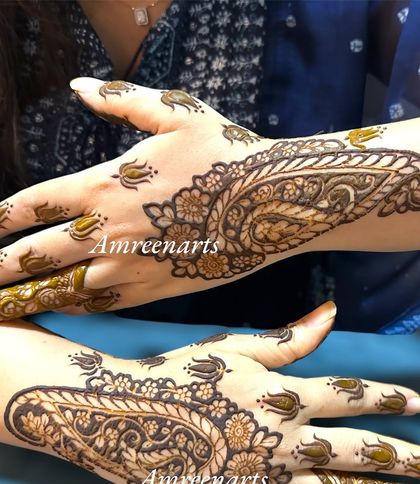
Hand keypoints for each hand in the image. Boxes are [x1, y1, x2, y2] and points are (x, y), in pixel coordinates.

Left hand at [0, 78, 419, 319]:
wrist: (270, 202)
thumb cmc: (225, 153)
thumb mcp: (175, 111)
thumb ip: (120, 99)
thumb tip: (77, 85)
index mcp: (104, 184)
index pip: (31, 204)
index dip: (0, 220)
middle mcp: (107, 230)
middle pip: (35, 256)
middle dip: (0, 269)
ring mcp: (129, 266)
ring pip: (62, 290)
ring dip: (26, 299)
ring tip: (0, 310)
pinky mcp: (153, 291)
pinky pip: (100, 305)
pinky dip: (71, 309)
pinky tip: (54, 313)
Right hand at [3, 302, 419, 483]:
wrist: (126, 417)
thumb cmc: (180, 374)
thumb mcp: (233, 347)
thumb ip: (288, 337)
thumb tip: (331, 311)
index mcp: (283, 394)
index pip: (351, 396)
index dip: (389, 399)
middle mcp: (285, 440)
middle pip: (358, 449)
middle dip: (405, 457)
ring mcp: (267, 479)